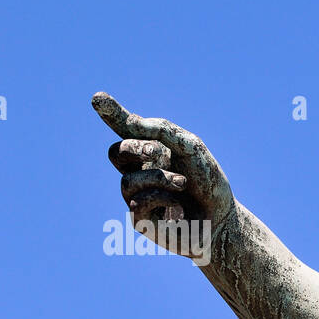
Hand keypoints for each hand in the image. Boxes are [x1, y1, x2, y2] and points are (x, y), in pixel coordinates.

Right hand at [92, 92, 235, 256]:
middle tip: (154, 149)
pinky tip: (178, 204)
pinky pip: (138, 202)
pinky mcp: (140, 221)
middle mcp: (140, 172)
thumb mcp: (191, 149)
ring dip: (158, 177)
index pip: (125, 132)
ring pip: (128, 181)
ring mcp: (138, 197)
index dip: (111, 115)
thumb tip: (132, 122)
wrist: (222, 220)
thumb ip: (164, 130)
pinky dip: (161, 197)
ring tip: (182, 183)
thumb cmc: (209, 184)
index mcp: (152, 153)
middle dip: (133, 148)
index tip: (97, 97)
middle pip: (116, 153)